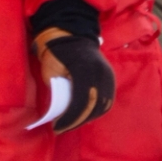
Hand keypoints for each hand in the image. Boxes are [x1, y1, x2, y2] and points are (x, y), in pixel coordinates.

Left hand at [25, 0, 113, 133]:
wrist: (69, 32)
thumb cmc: (55, 51)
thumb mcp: (51, 71)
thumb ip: (59, 90)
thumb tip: (62, 111)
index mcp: (85, 70)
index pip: (81, 101)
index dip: (70, 118)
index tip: (58, 127)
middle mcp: (101, 73)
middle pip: (95, 106)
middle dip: (79, 121)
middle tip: (63, 128)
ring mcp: (108, 74)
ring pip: (104, 104)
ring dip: (89, 116)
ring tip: (73, 123)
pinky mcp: (109, 76)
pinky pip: (107, 98)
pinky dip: (96, 109)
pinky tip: (84, 115)